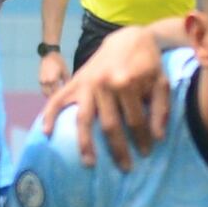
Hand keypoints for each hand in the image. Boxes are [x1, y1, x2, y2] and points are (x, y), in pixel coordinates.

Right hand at [37, 19, 186, 159]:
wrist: (128, 38)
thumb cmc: (147, 63)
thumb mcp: (161, 82)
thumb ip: (161, 109)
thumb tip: (156, 137)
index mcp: (127, 83)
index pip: (135, 120)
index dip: (142, 139)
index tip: (146, 153)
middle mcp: (104, 85)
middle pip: (110, 125)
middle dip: (118, 149)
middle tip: (125, 168)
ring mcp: (87, 84)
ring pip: (83, 119)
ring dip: (85, 143)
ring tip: (89, 163)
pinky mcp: (75, 81)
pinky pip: (58, 100)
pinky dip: (49, 115)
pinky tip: (46, 133)